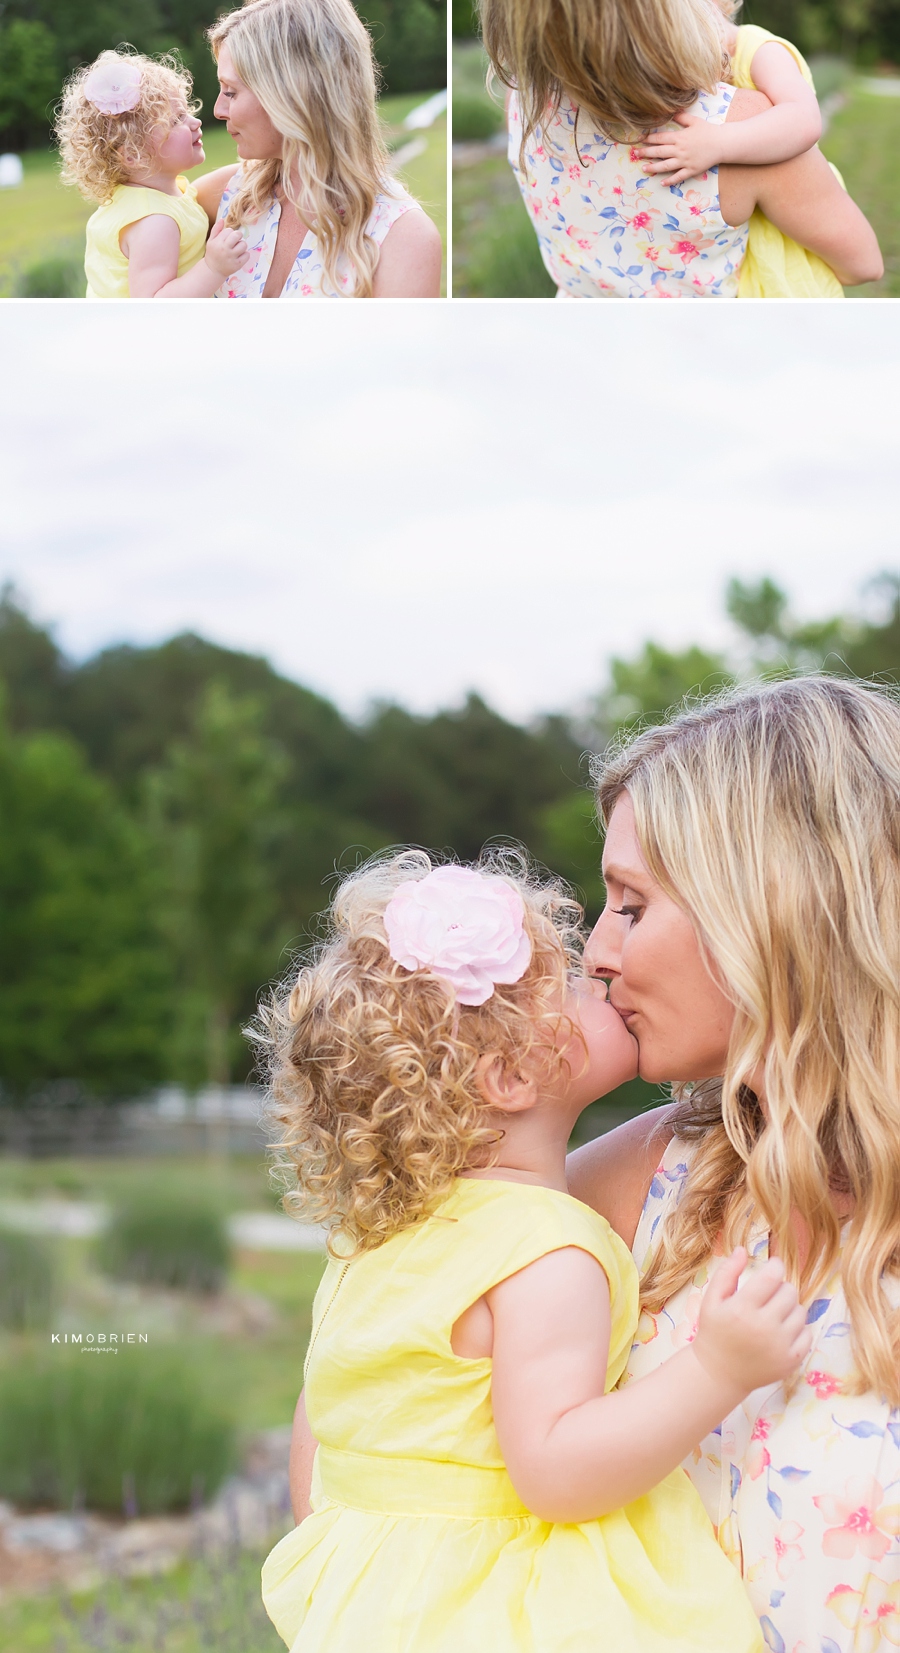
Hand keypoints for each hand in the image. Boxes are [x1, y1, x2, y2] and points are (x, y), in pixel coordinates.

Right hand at [204, 218, 251, 277]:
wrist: (213, 270)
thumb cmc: (213, 254)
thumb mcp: (211, 241)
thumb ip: (216, 230)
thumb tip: (222, 219)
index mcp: (218, 242)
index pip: (229, 230)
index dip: (230, 233)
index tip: (227, 238)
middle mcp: (225, 249)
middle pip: (238, 235)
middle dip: (238, 236)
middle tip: (235, 241)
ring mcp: (232, 257)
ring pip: (243, 244)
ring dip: (242, 245)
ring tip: (237, 249)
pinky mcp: (237, 265)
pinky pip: (247, 255)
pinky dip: (245, 255)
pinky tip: (239, 256)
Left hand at [636, 112, 723, 186]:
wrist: (722, 143)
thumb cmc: (708, 131)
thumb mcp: (694, 121)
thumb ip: (681, 117)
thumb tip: (671, 112)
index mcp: (679, 137)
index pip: (660, 138)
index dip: (649, 139)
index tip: (640, 140)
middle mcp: (680, 150)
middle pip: (659, 152)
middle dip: (646, 153)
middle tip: (635, 154)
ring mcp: (685, 161)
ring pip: (666, 166)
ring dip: (653, 168)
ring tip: (644, 169)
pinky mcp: (691, 170)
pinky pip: (678, 177)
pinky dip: (670, 181)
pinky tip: (662, 183)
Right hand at [692, 1247, 812, 1397]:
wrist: (719, 1374)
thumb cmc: (714, 1332)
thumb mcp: (712, 1299)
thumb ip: (727, 1272)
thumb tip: (742, 1249)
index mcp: (743, 1309)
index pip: (773, 1276)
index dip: (775, 1267)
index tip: (771, 1268)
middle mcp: (763, 1327)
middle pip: (789, 1292)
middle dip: (780, 1288)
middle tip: (768, 1296)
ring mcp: (780, 1346)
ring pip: (800, 1311)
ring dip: (789, 1308)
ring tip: (773, 1315)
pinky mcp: (791, 1361)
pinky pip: (807, 1333)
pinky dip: (797, 1329)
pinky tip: (781, 1332)